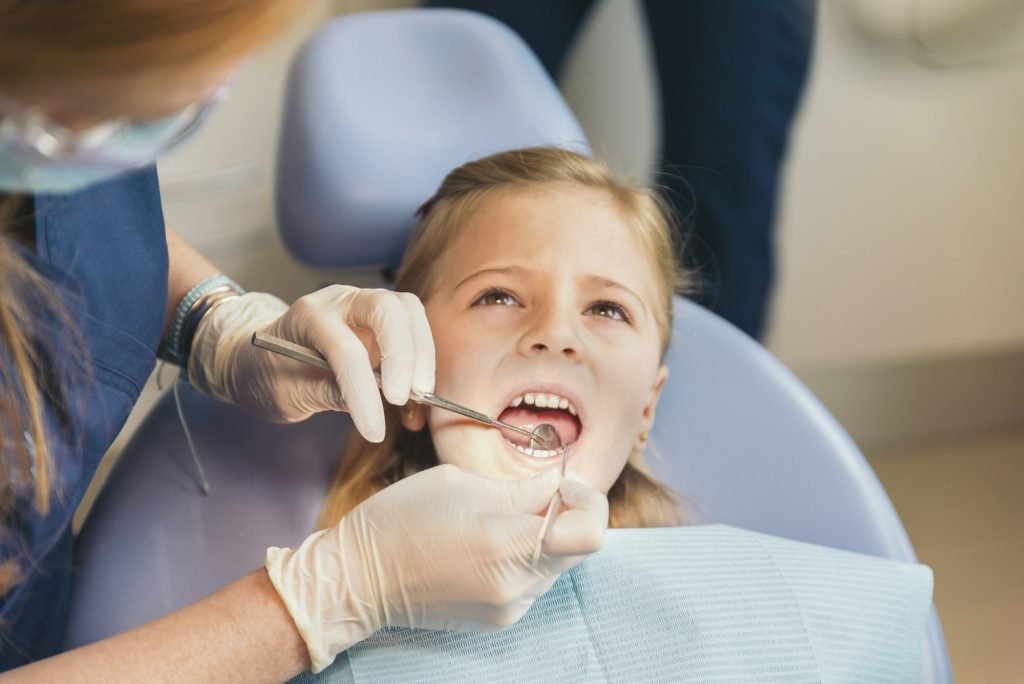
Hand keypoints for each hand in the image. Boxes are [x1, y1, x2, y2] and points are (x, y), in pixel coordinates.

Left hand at [188, 286, 434, 441]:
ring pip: (409, 312)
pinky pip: (412, 330)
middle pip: (387, 309)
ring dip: (421, 354)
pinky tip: (415, 398)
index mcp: (308, 316)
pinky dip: (422, 361)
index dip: (363, 391)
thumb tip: (369, 405)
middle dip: (403, 355)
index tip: (373, 430)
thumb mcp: (285, 394)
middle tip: (404, 397)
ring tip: (418, 397)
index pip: (344, 349)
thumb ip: (325, 394)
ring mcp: (364, 307)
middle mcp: (341, 301)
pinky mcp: (382, 323)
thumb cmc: (268, 374)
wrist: (261, 358)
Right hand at [265, 464, 608, 672]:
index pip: (591, 533)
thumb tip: (559, 483)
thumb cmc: (399, 521)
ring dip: (546, 534)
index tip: (561, 481)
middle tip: (530, 492)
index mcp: (506, 546)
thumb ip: (520, 488)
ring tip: (499, 517)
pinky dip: (527, 554)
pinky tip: (488, 541)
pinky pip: (536, 580)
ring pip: (559, 562)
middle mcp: (516, 586)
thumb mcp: (459, 484)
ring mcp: (511, 608)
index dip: (587, 500)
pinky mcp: (502, 619)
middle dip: (567, 512)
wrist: (358, 580)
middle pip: (579, 547)